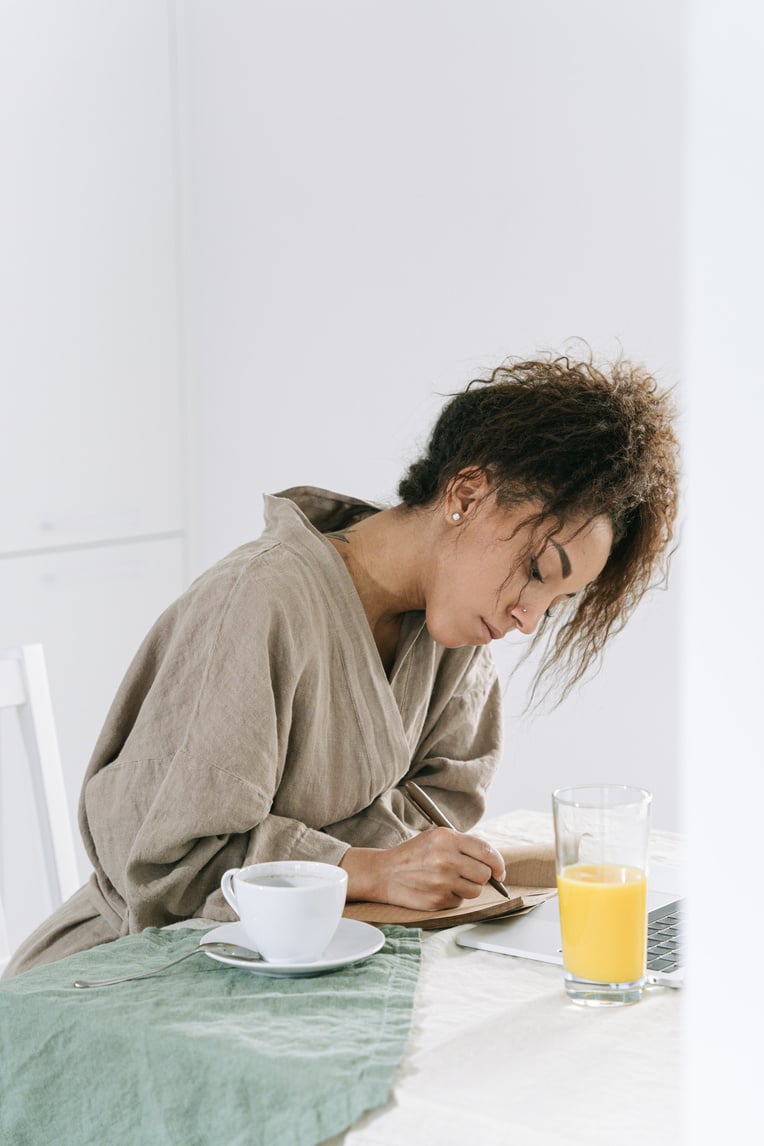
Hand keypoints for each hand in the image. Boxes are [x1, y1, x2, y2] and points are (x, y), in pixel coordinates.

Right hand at [340, 828, 506, 910]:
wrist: (385, 873)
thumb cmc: (414, 854)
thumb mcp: (436, 838)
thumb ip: (464, 845)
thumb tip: (493, 862)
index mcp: (447, 838)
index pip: (487, 851)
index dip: (498, 863)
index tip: (499, 871)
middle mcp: (446, 859)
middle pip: (484, 874)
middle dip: (481, 876)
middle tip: (468, 873)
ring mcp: (442, 881)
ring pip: (475, 890)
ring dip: (467, 887)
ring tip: (450, 880)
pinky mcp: (438, 899)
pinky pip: (460, 901)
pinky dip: (453, 897)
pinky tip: (439, 889)